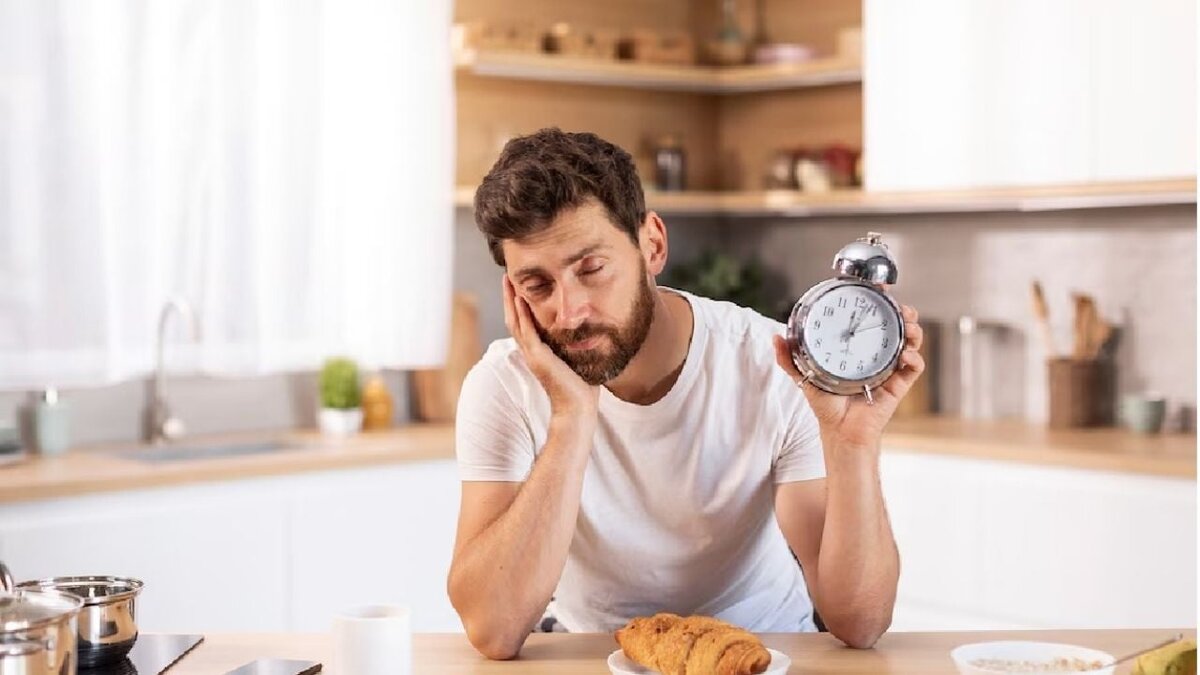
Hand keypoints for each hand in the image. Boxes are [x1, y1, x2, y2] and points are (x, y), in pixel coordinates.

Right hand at [502, 276, 599, 421]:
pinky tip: (520, 298)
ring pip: (515, 322)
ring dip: (511, 300)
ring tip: (508, 281)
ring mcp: (532, 354)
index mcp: (539, 351)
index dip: (518, 305)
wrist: (577, 408)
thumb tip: (591, 330)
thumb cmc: (582, 387)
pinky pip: (527, 331)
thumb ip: (576, 344)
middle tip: (507, 276)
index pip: (523, 323)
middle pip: (514, 318)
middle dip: (509, 297)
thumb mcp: (577, 358)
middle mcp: (531, 351)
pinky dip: (522, 314)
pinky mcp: (538, 357)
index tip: (518, 286)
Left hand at [773, 304, 925, 448]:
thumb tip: (776, 338)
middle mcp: (877, 355)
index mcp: (858, 349)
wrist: (839, 431)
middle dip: (904, 313)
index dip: (879, 303)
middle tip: (900, 307)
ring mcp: (890, 369)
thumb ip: (789, 358)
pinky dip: (914, 358)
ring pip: (911, 342)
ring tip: (909, 327)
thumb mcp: (805, 376)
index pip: (872, 320)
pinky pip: (914, 368)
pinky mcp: (899, 385)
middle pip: (898, 327)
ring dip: (914, 330)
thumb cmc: (826, 405)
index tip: (879, 289)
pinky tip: (905, 355)